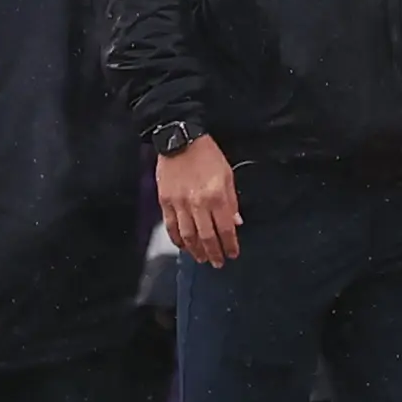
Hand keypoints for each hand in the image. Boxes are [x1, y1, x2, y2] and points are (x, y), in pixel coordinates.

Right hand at [157, 136, 239, 266]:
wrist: (179, 138)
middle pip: (207, 237)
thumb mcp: (227, 175)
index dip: (230, 245)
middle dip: (214, 253)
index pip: (226, 229)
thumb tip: (236, 223)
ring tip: (201, 258)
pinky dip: (177, 238)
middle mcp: (198, 203)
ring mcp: (179, 203)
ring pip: (188, 235)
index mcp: (216, 196)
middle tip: (218, 263)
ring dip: (196, 250)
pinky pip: (170, 225)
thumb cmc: (207, 155)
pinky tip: (183, 245)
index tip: (233, 254)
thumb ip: (232, 201)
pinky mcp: (165, 200)